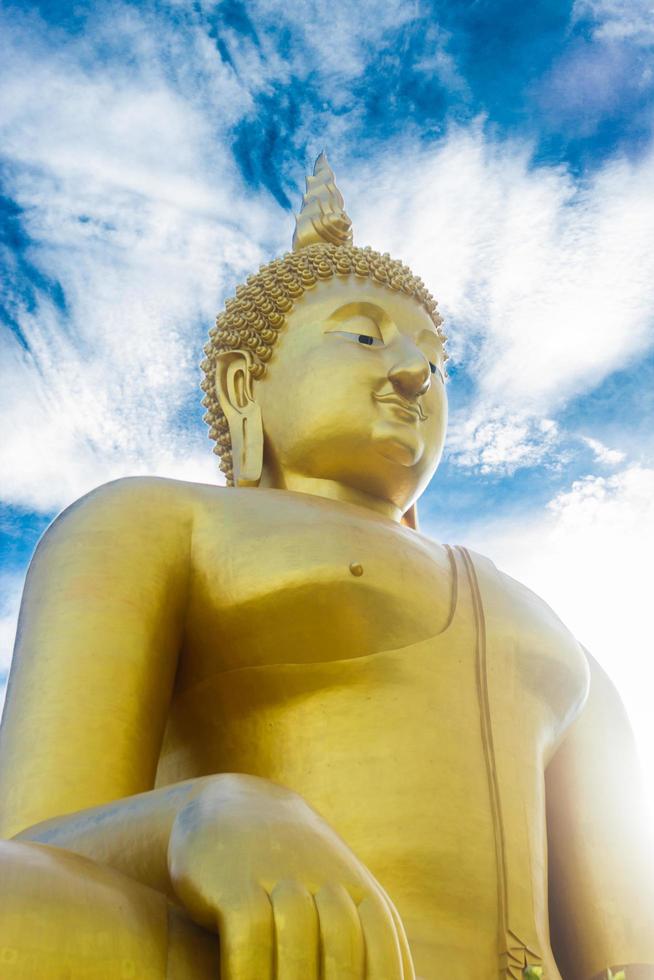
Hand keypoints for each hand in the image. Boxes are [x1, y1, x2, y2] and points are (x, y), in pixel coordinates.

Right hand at [168, 773, 413, 979]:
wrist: (233, 810)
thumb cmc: (292, 879)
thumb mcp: (336, 907)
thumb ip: (365, 956)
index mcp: (363, 897)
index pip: (385, 956)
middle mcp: (327, 880)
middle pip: (344, 946)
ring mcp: (280, 872)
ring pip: (298, 934)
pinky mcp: (234, 876)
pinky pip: (248, 928)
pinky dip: (249, 971)